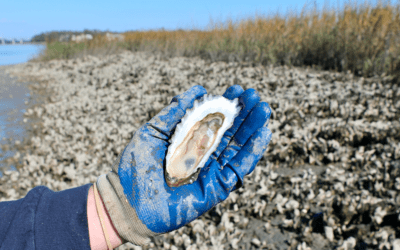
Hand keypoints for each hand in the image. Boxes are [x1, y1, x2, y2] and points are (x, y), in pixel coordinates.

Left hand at [96, 85, 271, 243]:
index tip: (237, 89)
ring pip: (238, 148)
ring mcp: (211, 171)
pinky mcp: (217, 188)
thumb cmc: (135, 166)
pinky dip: (252, 152)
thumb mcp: (153, 131)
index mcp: (190, 142)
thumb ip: (174, 112)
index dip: (226, 105)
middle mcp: (204, 155)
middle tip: (254, 95)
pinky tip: (263, 133)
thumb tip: (198, 89)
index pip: (213, 121)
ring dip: (252, 128)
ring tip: (263, 108)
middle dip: (243, 114)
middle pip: (230, 133)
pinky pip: (239, 169)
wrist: (128, 201)